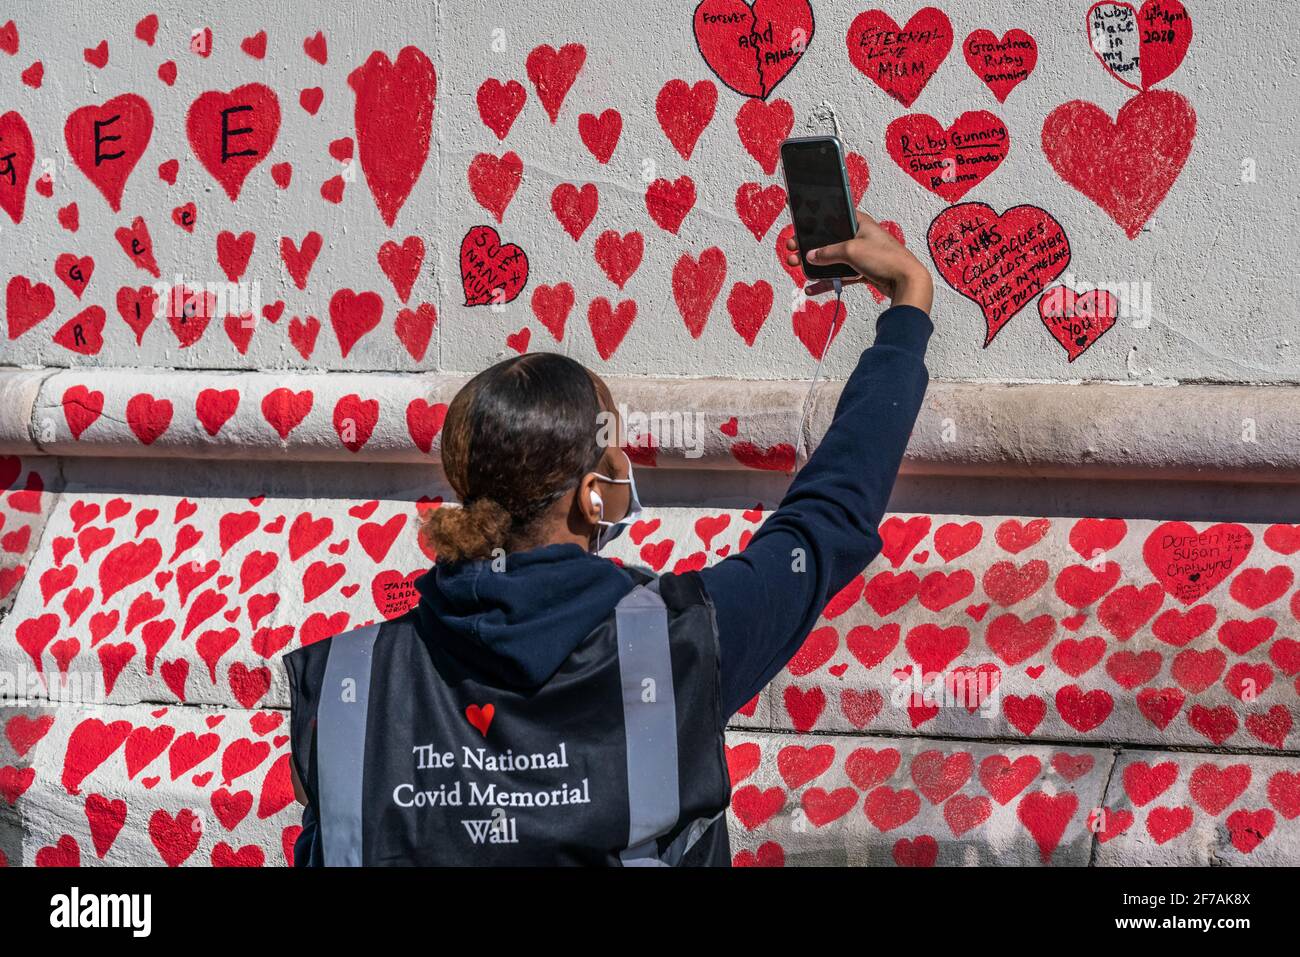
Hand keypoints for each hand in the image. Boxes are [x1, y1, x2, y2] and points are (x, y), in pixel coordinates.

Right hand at [785, 210, 933, 312]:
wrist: (906, 281)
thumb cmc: (886, 259)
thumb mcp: (851, 251)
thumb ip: (828, 253)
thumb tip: (811, 256)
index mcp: (859, 222)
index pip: (833, 216)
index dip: (815, 219)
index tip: (799, 223)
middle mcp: (860, 236)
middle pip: (828, 239)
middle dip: (809, 246)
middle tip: (792, 250)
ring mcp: (861, 254)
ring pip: (832, 259)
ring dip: (815, 265)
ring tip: (797, 267)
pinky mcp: (862, 271)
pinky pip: (839, 275)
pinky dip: (827, 281)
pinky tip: (812, 288)